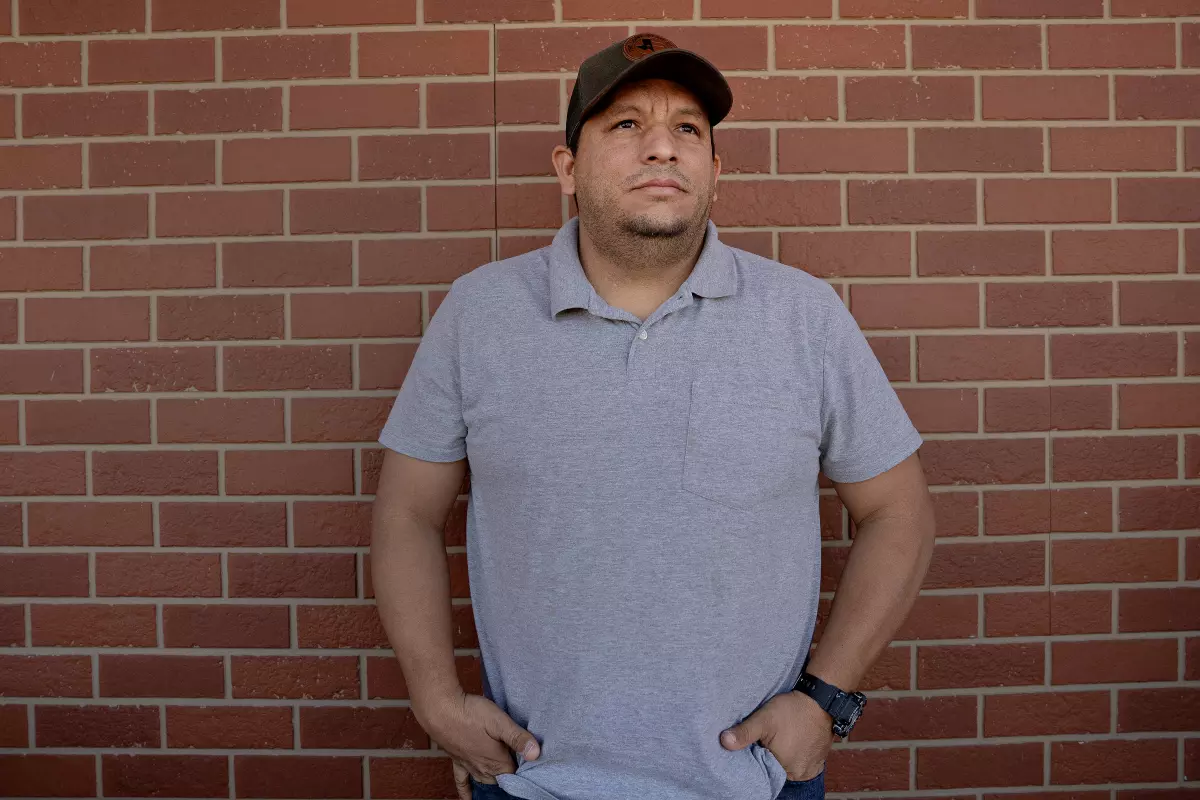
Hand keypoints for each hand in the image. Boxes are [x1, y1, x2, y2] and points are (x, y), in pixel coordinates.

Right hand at [413, 689, 540, 799]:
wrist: (440, 710)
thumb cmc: (470, 713)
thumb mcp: (499, 721)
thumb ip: (517, 737)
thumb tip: (536, 753)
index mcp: (496, 761)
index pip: (516, 772)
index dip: (524, 765)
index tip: (528, 756)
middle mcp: (483, 768)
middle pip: (502, 777)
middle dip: (510, 771)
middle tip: (517, 759)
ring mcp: (469, 766)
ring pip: (486, 780)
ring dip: (495, 779)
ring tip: (502, 777)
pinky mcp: (457, 761)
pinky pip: (462, 782)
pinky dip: (466, 792)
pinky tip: (468, 799)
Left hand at [719, 691, 832, 781]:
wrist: (821, 701)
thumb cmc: (792, 710)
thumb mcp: (764, 719)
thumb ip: (744, 732)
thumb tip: (724, 742)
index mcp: (783, 767)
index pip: (762, 768)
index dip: (756, 754)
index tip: (756, 742)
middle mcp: (797, 773)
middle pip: (775, 767)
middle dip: (769, 755)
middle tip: (768, 738)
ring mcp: (810, 769)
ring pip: (787, 766)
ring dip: (782, 755)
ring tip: (781, 738)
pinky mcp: (818, 762)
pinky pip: (800, 763)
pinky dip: (795, 755)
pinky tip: (792, 741)